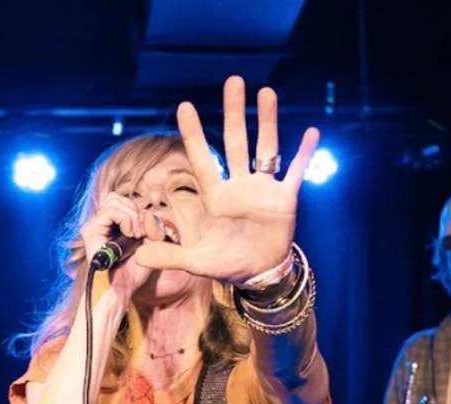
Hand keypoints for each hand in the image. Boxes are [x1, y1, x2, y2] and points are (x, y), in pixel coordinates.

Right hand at [80, 191, 152, 300]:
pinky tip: (130, 235)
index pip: (123, 201)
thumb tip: (152, 212)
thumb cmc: (134, 272)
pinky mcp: (90, 230)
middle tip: (141, 232)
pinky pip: (110, 211)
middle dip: (134, 210)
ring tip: (136, 234)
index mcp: (112, 225)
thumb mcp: (150, 245)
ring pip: (112, 200)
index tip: (147, 231)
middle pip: (115, 197)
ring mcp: (94, 226)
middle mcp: (101, 224)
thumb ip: (153, 227)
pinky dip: (125, 219)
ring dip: (131, 215)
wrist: (122, 288)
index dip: (138, 210)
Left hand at [134, 76, 319, 283]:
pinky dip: (304, 154)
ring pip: (265, 148)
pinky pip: (296, 172)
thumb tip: (138, 259)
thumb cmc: (226, 263)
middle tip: (233, 82)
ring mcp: (263, 189)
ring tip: (266, 92)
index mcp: (216, 197)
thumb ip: (170, 256)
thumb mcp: (196, 261)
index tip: (184, 107)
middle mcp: (239, 186)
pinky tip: (311, 133)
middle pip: (235, 142)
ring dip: (266, 122)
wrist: (258, 274)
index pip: (202, 160)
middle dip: (234, 113)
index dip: (194, 135)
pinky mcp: (285, 199)